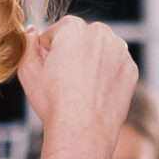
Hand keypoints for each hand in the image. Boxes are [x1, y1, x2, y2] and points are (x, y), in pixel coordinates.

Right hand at [18, 16, 137, 136]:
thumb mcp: (28, 70)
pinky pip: (115, 67)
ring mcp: (119, 52)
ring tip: (80, 88)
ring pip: (100, 51)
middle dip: (72, 53)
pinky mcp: (131, 70)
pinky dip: (106, 75)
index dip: (48, 52)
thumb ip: (27, 44)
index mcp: (74, 28)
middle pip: (80, 38)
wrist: (83, 130)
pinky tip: (96, 92)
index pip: (56, 33)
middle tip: (64, 80)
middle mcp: (101, 33)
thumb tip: (32, 31)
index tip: (50, 71)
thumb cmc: (54, 102)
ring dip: (91, 62)